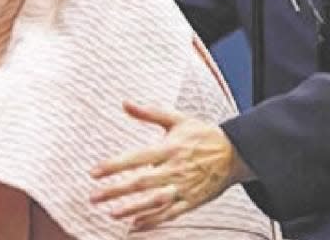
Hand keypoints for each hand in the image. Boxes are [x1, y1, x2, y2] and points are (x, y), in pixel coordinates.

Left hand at [90, 101, 248, 230]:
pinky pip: (170, 213)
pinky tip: (136, 225)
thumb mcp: (178, 119)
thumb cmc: (203, 135)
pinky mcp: (192, 200)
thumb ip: (150, 113)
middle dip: (116, 191)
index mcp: (170, 148)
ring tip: (112, 213)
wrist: (235, 152)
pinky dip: (152, 220)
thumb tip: (125, 103)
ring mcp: (183, 186)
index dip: (114, 165)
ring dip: (132, 209)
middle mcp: (175, 169)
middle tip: (94, 197)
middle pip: (141, 183)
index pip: (136, 158)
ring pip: (153, 201)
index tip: (94, 172)